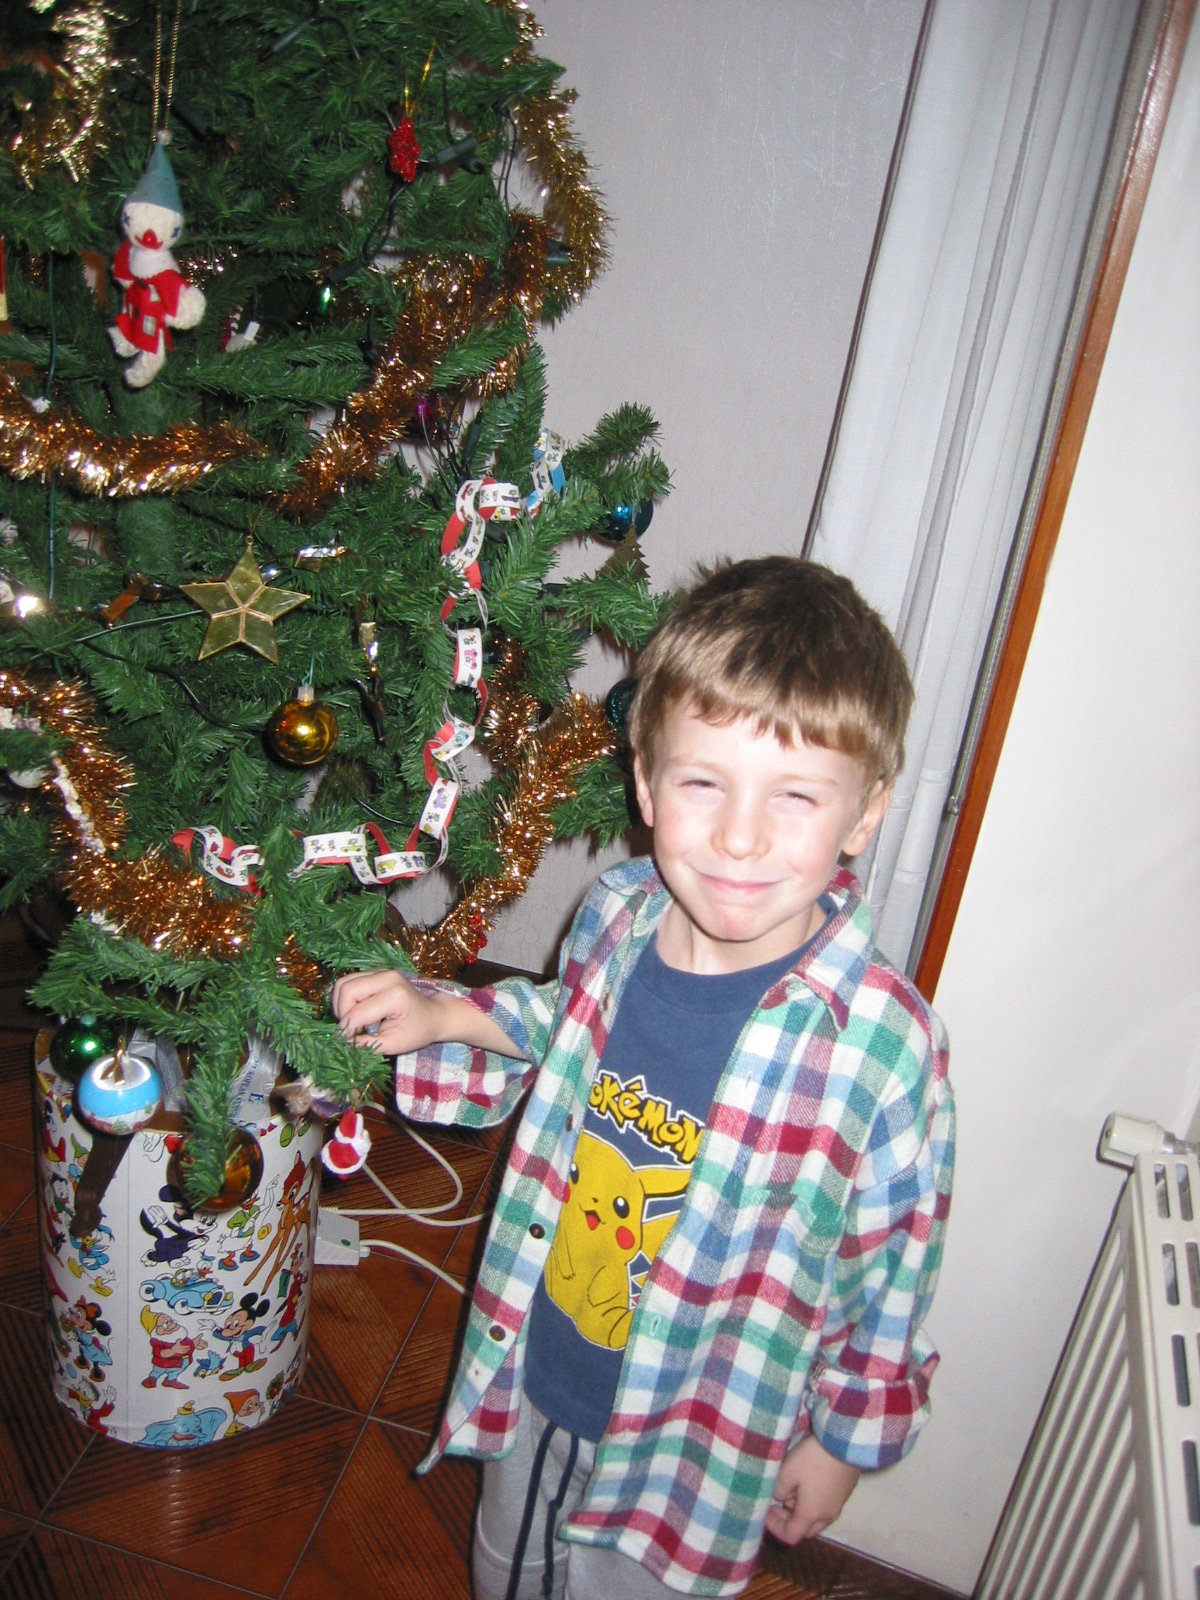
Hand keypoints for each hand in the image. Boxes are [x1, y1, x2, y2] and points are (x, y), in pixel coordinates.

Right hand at [331, 969, 514, 1057]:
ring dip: (341, 1004)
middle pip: (346, 990)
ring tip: (352, 1020)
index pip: (357, 1012)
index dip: (347, 1029)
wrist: (433, 1014)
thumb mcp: (393, 1044)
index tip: (347, 1041)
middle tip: (350, 1029)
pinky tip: (355, 1011)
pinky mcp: (375, 972)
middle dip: (342, 1013)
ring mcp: (381, 971)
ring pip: (343, 983)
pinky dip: (346, 997)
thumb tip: (343, 1042)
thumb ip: (367, 1044)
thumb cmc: (417, 1031)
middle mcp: (387, 977)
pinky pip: (349, 980)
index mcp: (395, 996)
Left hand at [764, 1434, 859, 1544]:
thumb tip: (779, 1498)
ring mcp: (839, 1505)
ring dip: (803, 1512)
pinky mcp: (846, 1492)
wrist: (843, 1442)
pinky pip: (828, 1507)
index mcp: (810, 1514)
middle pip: (806, 1530)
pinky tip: (810, 1482)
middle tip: (779, 1503)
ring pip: (818, 1519)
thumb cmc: (813, 1458)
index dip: (775, 1527)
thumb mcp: (787, 1471)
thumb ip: (779, 1489)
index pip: (790, 1536)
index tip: (767, 1510)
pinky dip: (816, 1503)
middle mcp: (827, 1515)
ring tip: (794, 1490)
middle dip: (789, 1521)